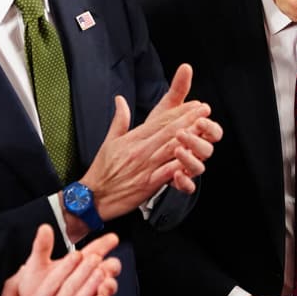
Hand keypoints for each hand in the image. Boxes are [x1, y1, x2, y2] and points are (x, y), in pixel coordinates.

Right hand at [74, 64, 220, 237]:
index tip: (192, 104)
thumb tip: (120, 99)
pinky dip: (179, 165)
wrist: (92, 196)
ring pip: (170, 149)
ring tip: (203, 128)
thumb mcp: (109, 141)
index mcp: (133, 139)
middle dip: (188, 119)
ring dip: (189, 138)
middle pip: (168, 131)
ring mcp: (145, 167)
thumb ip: (119, 119)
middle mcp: (141, 150)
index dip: (178, 111)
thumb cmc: (102, 169)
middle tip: (204, 109)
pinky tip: (191, 158)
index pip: (159, 121)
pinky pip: (166, 173)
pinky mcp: (147, 184)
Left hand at [141, 64, 222, 194]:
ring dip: (191, 159)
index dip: (210, 125)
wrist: (137, 157)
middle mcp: (195, 151)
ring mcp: (187, 167)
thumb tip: (186, 66)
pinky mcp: (177, 181)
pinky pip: (187, 186)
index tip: (202, 116)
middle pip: (208, 148)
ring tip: (177, 149)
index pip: (213, 130)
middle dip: (198, 140)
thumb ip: (178, 90)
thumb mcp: (166, 109)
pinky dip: (184, 182)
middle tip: (182, 132)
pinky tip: (175, 175)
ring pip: (199, 167)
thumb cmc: (156, 131)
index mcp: (196, 134)